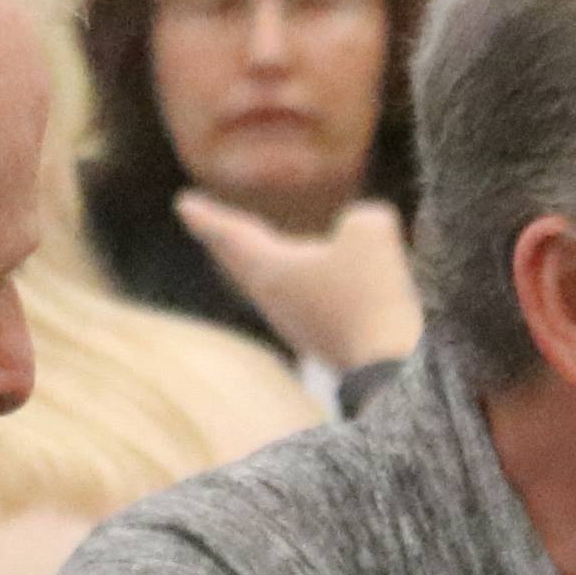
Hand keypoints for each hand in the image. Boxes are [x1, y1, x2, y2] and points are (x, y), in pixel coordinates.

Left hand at [181, 191, 424, 378]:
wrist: (393, 371)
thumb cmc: (371, 295)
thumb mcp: (370, 232)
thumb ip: (361, 218)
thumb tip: (360, 235)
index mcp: (271, 269)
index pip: (232, 234)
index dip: (209, 216)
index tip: (182, 203)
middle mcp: (275, 299)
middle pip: (241, 263)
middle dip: (224, 241)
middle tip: (206, 224)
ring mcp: (299, 326)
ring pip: (270, 286)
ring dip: (259, 266)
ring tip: (250, 254)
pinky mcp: (327, 343)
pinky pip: (303, 304)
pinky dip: (297, 287)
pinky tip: (313, 287)